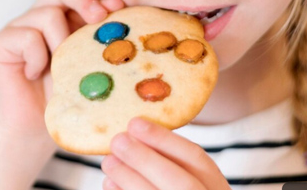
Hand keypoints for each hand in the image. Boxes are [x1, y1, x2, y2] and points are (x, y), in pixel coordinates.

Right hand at [0, 0, 124, 139]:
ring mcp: (18, 28)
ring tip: (60, 67)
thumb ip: (98, 42)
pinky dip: (38, 58)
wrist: (34, 130)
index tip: (118, 8)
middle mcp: (38, 18)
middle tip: (98, 18)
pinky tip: (36, 75)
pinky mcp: (1, 43)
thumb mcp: (89, 66)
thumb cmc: (66, 100)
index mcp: (62, 19)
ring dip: (61, 42)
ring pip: (47, 15)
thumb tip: (120, 17)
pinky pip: (27, 37)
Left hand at [101, 118, 229, 189]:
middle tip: (117, 140)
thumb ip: (171, 163)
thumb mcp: (191, 180)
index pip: (197, 160)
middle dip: (145, 159)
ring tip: (108, 161)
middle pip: (179, 183)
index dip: (164, 139)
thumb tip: (134, 134)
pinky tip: (110, 184)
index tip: (134, 123)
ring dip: (129, 178)